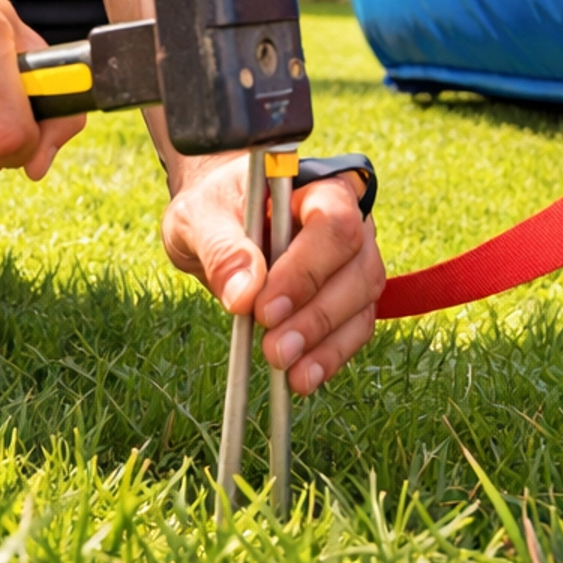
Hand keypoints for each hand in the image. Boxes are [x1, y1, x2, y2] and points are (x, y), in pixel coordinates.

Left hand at [161, 158, 385, 394]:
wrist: (220, 221)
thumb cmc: (214, 207)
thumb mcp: (199, 216)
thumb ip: (219, 247)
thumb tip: (243, 295)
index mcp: (316, 184)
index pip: (334, 223)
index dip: (306, 270)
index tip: (264, 308)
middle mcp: (349, 217)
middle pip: (358, 267)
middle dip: (317, 315)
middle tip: (275, 349)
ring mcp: (354, 257)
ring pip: (362, 300)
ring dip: (326, 341)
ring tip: (287, 369)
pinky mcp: (349, 294)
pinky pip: (356, 327)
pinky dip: (331, 355)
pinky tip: (303, 377)